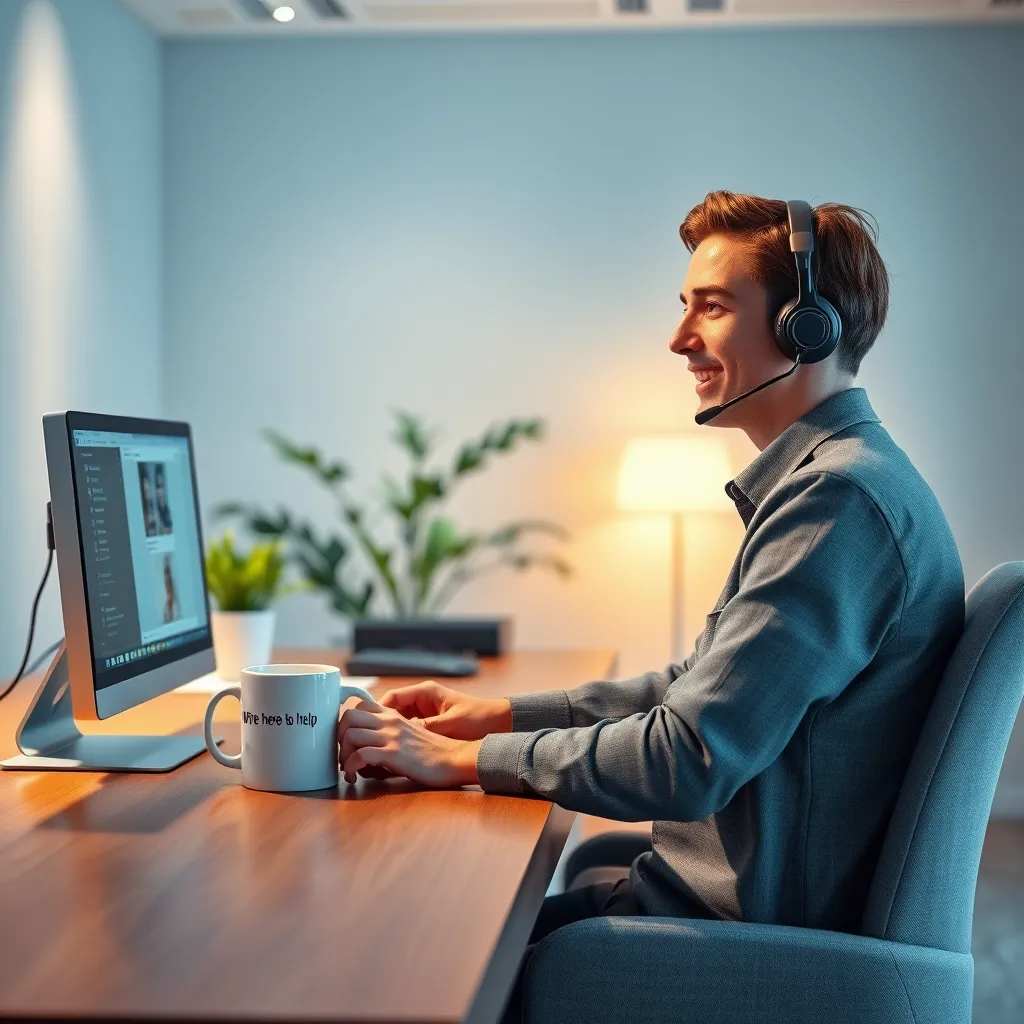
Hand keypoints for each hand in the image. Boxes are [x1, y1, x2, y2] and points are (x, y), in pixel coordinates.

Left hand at [337, 699, 481, 787]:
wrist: (455, 759)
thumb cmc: (434, 752)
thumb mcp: (411, 734)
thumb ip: (390, 734)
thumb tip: (368, 749)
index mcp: (394, 715)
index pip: (359, 705)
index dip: (346, 722)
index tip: (346, 740)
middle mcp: (390, 721)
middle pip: (348, 716)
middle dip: (338, 737)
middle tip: (343, 754)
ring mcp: (392, 737)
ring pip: (350, 735)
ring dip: (342, 754)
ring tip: (348, 768)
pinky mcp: (394, 754)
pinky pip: (360, 756)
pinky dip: (350, 768)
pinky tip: (354, 776)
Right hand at [377, 681, 511, 740]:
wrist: (498, 722)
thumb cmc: (477, 718)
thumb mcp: (451, 723)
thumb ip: (427, 726)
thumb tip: (403, 732)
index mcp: (425, 692)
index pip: (391, 698)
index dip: (375, 712)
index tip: (365, 728)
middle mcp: (422, 699)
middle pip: (388, 709)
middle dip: (376, 725)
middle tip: (364, 741)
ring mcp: (424, 712)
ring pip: (395, 722)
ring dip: (386, 734)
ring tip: (375, 749)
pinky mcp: (428, 725)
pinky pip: (406, 730)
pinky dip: (398, 739)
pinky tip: (392, 753)